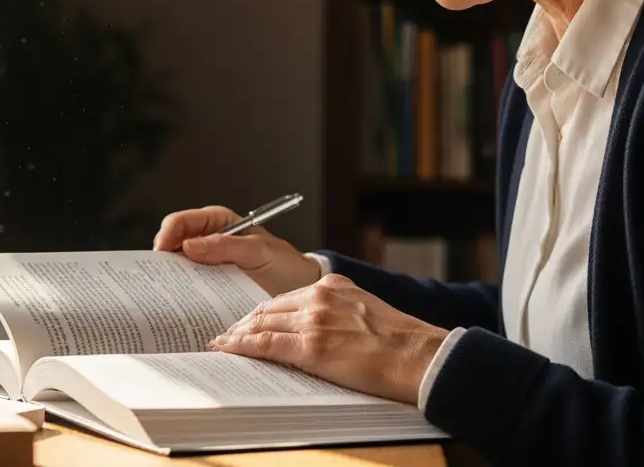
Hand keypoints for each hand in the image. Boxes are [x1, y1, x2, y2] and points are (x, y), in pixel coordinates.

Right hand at [153, 205, 320, 296]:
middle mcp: (208, 242)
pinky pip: (190, 290)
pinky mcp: (211, 289)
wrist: (301, 289)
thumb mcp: (259, 251)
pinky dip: (184, 297)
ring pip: (178, 270)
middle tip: (158, 277)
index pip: (182, 221)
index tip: (162, 252)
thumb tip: (188, 246)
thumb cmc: (284, 263)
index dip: (168, 233)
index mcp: (217, 222)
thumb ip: (227, 246)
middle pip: (173, 245)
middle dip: (163, 260)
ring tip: (166, 295)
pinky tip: (182, 307)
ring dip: (171, 281)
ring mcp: (208, 266)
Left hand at [207, 273, 447, 404]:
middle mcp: (320, 296)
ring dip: (237, 334)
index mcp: (333, 286)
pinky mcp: (313, 346)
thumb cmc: (401, 343)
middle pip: (268, 307)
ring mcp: (315, 319)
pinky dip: (243, 346)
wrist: (421, 356)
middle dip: (243, 322)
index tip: (246, 321)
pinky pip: (266, 344)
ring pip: (262, 323)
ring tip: (222, 344)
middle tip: (225, 334)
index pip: (285, 298)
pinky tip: (229, 351)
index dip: (261, 311)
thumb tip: (317, 331)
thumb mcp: (365, 312)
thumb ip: (337, 313)